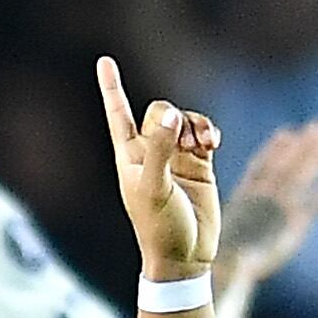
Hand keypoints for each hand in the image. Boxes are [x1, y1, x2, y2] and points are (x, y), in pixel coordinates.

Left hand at [95, 56, 217, 276]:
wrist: (186, 256)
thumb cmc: (159, 228)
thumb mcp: (154, 188)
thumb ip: (160, 149)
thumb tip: (170, 115)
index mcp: (129, 157)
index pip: (118, 114)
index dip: (112, 87)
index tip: (104, 61)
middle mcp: (151, 152)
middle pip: (160, 111)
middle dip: (174, 117)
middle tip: (184, 143)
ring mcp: (176, 157)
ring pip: (185, 119)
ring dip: (195, 125)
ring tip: (203, 146)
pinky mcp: (200, 164)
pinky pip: (204, 132)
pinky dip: (209, 132)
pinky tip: (213, 144)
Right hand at [217, 120, 317, 285]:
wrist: (230, 264)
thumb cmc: (220, 257)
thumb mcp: (215, 235)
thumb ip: (224, 227)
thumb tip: (220, 238)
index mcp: (244, 197)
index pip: (261, 166)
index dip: (274, 149)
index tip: (285, 134)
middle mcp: (264, 195)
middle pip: (286, 163)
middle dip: (303, 146)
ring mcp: (280, 204)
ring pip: (301, 174)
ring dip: (316, 155)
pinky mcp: (295, 220)